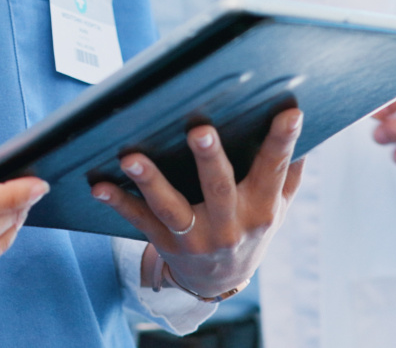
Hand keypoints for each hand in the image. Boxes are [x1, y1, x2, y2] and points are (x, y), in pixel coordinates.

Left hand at [92, 106, 304, 301]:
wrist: (220, 280)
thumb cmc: (250, 229)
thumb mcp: (278, 207)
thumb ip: (288, 172)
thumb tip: (296, 122)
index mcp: (261, 210)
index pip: (274, 171)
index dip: (282, 142)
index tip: (289, 113)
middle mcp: (229, 226)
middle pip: (219, 189)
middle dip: (209, 160)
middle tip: (200, 131)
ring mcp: (194, 237)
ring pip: (171, 208)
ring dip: (150, 182)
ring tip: (132, 158)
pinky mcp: (165, 243)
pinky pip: (139, 221)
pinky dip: (118, 203)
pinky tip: (99, 185)